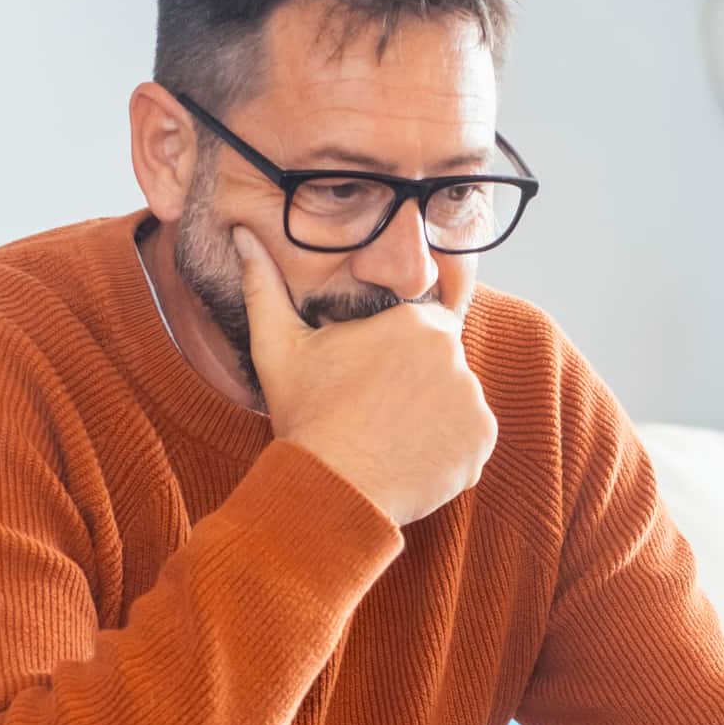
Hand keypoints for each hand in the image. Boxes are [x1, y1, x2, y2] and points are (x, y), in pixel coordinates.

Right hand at [232, 227, 497, 525]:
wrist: (329, 488)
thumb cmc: (305, 415)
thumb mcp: (278, 346)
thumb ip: (265, 286)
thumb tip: (242, 236)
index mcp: (416, 321)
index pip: (422, 327)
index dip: (396, 353)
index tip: (372, 378)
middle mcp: (455, 354)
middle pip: (442, 364)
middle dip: (418, 383)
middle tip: (379, 411)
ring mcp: (473, 400)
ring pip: (457, 402)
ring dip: (434, 417)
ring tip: (391, 437)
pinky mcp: (481, 442)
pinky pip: (470, 441)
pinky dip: (448, 452)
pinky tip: (409, 460)